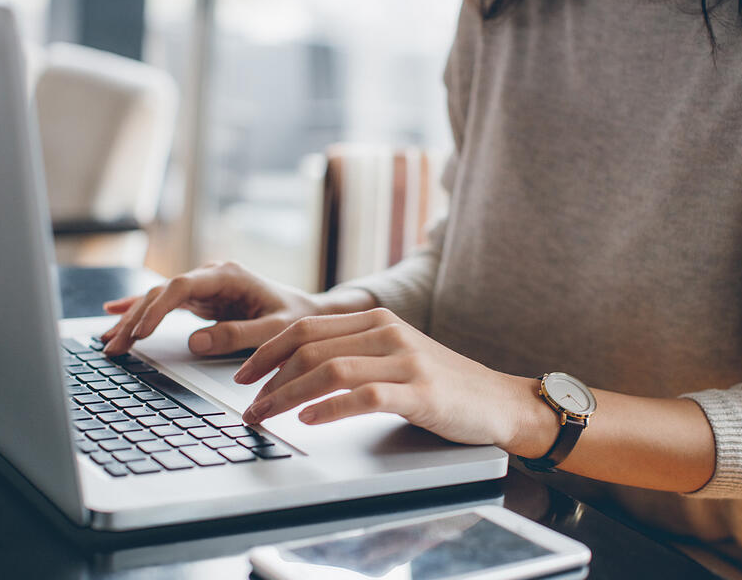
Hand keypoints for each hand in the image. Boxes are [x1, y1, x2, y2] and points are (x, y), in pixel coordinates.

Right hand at [100, 261, 368, 356]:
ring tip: (107, 342)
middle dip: (135, 319)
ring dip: (132, 319)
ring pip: (158, 298)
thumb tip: (195, 342)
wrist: (310, 313)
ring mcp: (205, 286)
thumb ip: (238, 336)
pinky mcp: (202, 299)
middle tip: (114, 346)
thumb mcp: (274, 331)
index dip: (157, 308)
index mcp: (229, 276)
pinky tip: (113, 313)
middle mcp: (212, 276)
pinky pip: (164, 303)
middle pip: (162, 292)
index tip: (140, 332)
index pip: (182, 286)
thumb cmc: (296, 320)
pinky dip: (140, 310)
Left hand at [234, 308, 555, 454]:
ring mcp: (405, 361)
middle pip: (310, 346)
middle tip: (247, 404)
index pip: (306, 327)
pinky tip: (308, 420)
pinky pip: (364, 396)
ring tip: (265, 416)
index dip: (267, 351)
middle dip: (268, 376)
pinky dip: (329, 408)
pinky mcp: (420, 392)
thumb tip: (297, 370)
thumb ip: (355, 353)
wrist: (497, 401)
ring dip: (287, 395)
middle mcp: (387, 333)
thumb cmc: (441, 384)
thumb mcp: (395, 355)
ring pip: (329, 370)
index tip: (243, 375)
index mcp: (376, 320)